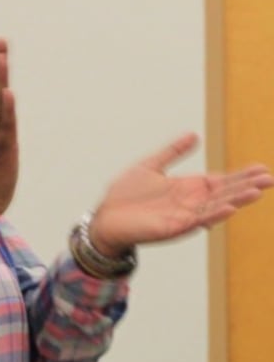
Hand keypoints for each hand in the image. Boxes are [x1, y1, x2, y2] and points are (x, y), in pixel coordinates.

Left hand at [88, 134, 272, 252]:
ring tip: (258, 191)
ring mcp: (184, 215)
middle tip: (270, 178)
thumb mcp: (150, 166)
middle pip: (225, 193)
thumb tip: (194, 135)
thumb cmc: (125, 195)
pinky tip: (229, 207)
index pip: (221, 180)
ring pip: (216, 206)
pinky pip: (198, 220)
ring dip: (237, 199)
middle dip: (247, 186)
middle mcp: (191, 202)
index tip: (262, 168)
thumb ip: (172, 152)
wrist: (104, 217)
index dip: (241, 175)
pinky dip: (214, 213)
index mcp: (188, 188)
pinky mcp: (174, 226)